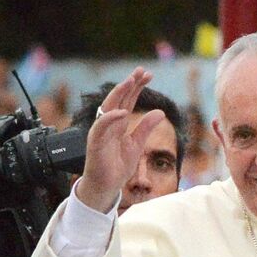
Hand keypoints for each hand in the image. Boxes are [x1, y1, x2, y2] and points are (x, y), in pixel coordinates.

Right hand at [73, 68, 164, 212]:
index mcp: (118, 123)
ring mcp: (101, 131)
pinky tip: (122, 111)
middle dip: (129, 83)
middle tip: (141, 71)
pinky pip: (102, 126)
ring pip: (109, 107)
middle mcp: (109, 123)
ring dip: (119, 93)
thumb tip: (160, 112)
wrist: (106, 186)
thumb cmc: (117, 166)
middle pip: (119, 98)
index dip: (137, 87)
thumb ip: (146, 128)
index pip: (128, 100)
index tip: (148, 75)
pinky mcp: (95, 142)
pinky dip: (111, 118)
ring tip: (130, 82)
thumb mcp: (137, 145)